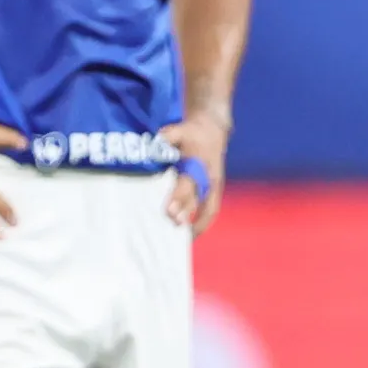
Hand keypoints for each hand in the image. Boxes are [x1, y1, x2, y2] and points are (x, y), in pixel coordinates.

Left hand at [162, 107, 230, 230]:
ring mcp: (214, 186)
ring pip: (207, 209)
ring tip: (182, 238)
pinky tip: (190, 234)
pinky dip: (202, 224)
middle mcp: (209, 177)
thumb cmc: (192, 132)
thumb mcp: (179, 129)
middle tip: (171, 225)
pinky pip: (211, 211)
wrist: (212, 130)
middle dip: (184, 213)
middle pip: (196, 199)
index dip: (179, 197)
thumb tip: (154, 143)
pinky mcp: (214, 191)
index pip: (188, 183)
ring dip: (196, 224)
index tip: (168, 210)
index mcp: (200, 163)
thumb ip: (167, 136)